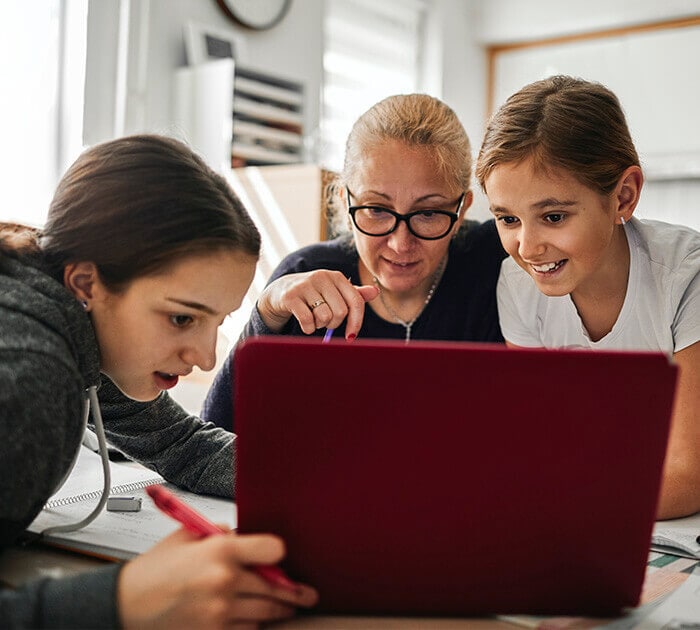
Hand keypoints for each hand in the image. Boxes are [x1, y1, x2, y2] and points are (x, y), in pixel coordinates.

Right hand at [117, 529, 317, 628]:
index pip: (272, 550)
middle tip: (304, 594)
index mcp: (220, 550)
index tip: (281, 557)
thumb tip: (244, 536)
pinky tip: (252, 619)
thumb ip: (219, 533)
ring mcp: (220, 611)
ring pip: (265, 612)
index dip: (279, 554)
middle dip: (292, 591)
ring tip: (286, 607)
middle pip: (275, 587)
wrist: (123, 606)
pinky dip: (252, 625)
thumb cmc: (155, 570)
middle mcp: (224, 580)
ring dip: (278, 611)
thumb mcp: (187, 536)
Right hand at [257, 269, 378, 339]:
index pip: (356, 301)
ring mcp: (305, 285)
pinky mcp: (291, 296)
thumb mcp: (334, 292)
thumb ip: (354, 294)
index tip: (351, 336)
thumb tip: (375, 291)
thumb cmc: (313, 294)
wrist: (280, 291)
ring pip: (324, 317)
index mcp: (336, 277)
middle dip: (334, 324)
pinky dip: (308, 328)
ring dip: (319, 325)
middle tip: (325, 321)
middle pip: (340, 312)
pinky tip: (304, 323)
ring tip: (313, 318)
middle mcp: (322, 277)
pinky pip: (307, 321)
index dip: (356, 322)